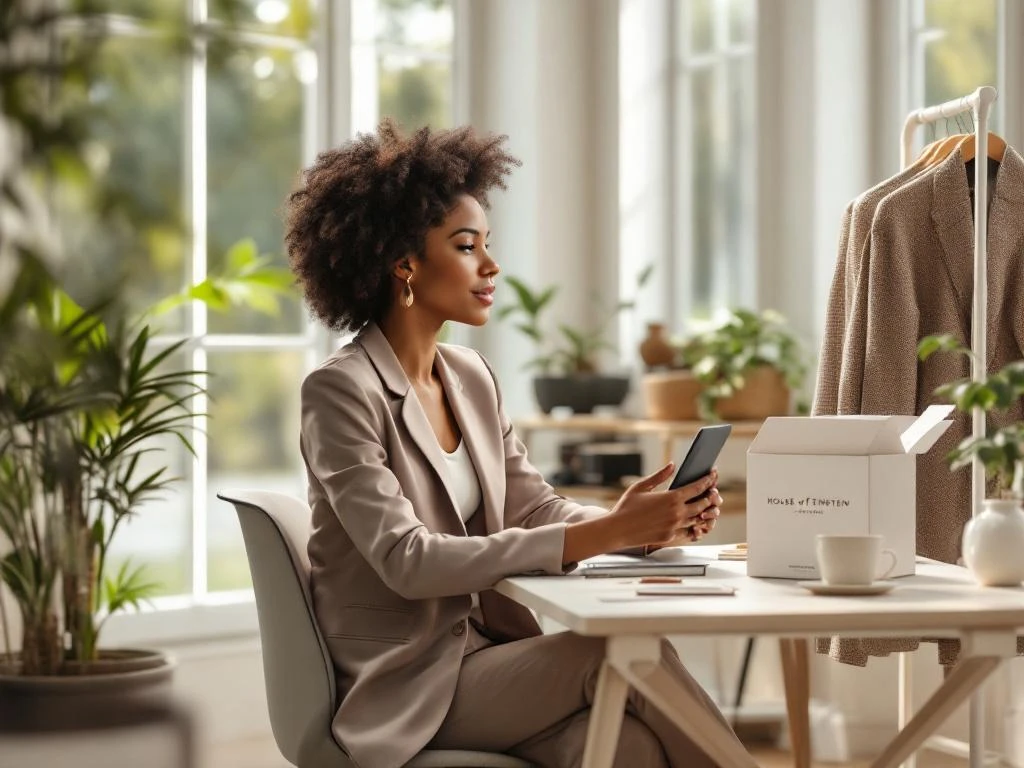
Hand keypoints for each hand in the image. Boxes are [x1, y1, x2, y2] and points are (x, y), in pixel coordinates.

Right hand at [605, 463, 719, 549]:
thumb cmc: (626, 507)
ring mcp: (675, 526)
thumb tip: (672, 465)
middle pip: (703, 504)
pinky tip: (697, 523)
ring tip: (709, 508)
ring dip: (706, 513)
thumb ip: (659, 476)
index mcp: (671, 497)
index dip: (708, 480)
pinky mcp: (671, 537)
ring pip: (699, 519)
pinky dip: (696, 527)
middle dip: (711, 497)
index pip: (697, 487)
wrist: (618, 529)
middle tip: (714, 492)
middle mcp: (677, 513)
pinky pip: (690, 532)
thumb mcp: (641, 486)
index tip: (713, 475)